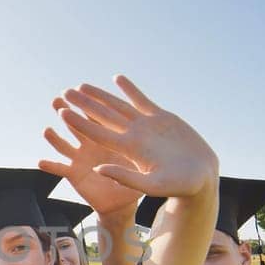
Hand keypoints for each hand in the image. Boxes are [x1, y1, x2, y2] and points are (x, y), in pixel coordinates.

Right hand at [38, 96, 142, 215]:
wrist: (125, 200)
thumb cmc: (138, 182)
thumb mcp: (146, 172)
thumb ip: (136, 161)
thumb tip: (126, 153)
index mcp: (112, 140)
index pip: (100, 119)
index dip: (90, 106)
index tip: (81, 91)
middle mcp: (93, 146)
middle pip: (79, 126)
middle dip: (69, 112)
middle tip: (61, 97)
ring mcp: (82, 159)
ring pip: (66, 144)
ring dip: (55, 137)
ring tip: (46, 130)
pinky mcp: (74, 174)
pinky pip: (60, 169)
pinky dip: (51, 166)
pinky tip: (40, 162)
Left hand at [41, 76, 216, 200]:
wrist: (201, 177)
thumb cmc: (178, 186)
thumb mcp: (151, 185)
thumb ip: (125, 177)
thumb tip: (97, 169)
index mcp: (130, 150)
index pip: (99, 133)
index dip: (80, 122)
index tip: (63, 113)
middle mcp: (134, 136)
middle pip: (103, 116)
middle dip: (84, 104)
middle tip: (64, 92)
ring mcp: (147, 126)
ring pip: (118, 106)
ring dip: (100, 95)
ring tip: (82, 85)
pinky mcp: (162, 118)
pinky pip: (142, 100)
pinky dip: (130, 89)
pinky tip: (117, 79)